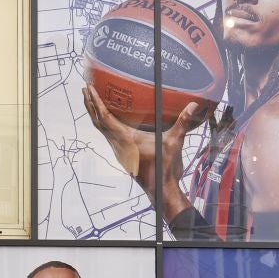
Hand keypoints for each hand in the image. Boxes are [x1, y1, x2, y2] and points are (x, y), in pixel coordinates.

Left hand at [82, 85, 203, 204]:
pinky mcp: (122, 154)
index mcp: (126, 138)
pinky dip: (103, 124)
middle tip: (85, 88)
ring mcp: (119, 150)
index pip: (105, 117)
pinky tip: (106, 119)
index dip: (96, 102)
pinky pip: (107, 136)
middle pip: (98, 121)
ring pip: (101, 129)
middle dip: (90, 104)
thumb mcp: (175, 142)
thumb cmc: (166, 167)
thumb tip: (193, 105)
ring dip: (94, 114)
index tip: (89, 89)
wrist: (161, 189)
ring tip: (91, 100)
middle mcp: (118, 144)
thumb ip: (182, 122)